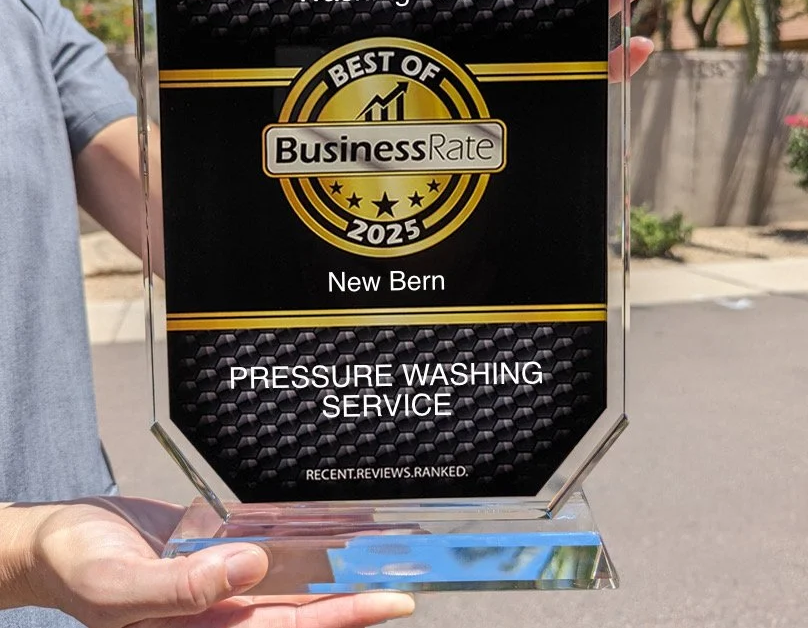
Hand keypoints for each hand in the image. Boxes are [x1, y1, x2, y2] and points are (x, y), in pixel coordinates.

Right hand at [21, 497, 414, 627]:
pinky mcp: (215, 554)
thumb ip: (183, 589)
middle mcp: (221, 614)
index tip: (390, 603)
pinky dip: (299, 543)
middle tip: (406, 585)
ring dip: (333, 574)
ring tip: (380, 558)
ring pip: (290, 584)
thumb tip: (251, 568)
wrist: (58, 539)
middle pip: (301, 612)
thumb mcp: (120, 589)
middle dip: (354, 602)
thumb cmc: (78, 568)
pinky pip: (267, 551)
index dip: (340, 620)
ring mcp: (221, 585)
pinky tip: (326, 532)